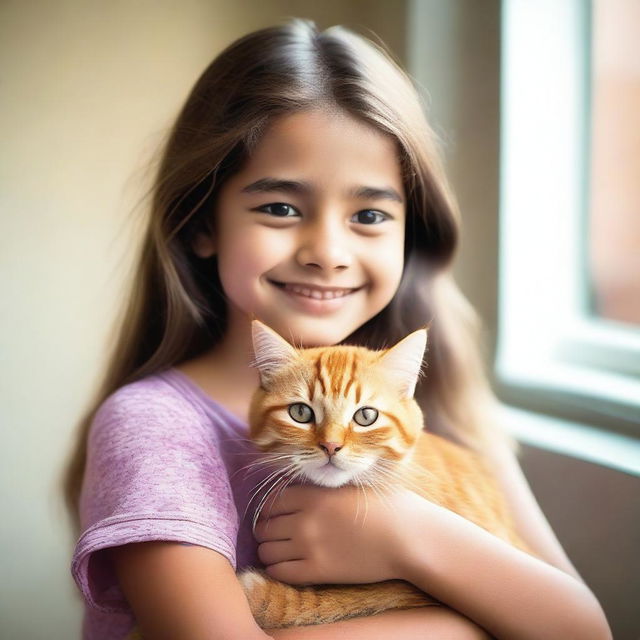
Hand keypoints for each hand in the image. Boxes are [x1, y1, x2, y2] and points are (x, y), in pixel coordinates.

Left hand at [253, 483, 427, 585]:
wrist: (405, 536)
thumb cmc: (383, 505)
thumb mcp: (347, 485)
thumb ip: (319, 488)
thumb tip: (299, 489)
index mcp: (311, 495)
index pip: (270, 502)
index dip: (267, 509)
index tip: (271, 513)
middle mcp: (304, 520)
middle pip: (264, 527)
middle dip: (264, 530)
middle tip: (273, 532)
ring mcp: (309, 547)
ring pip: (267, 550)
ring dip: (268, 550)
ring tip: (278, 549)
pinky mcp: (318, 571)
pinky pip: (280, 572)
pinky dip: (276, 569)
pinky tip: (284, 565)